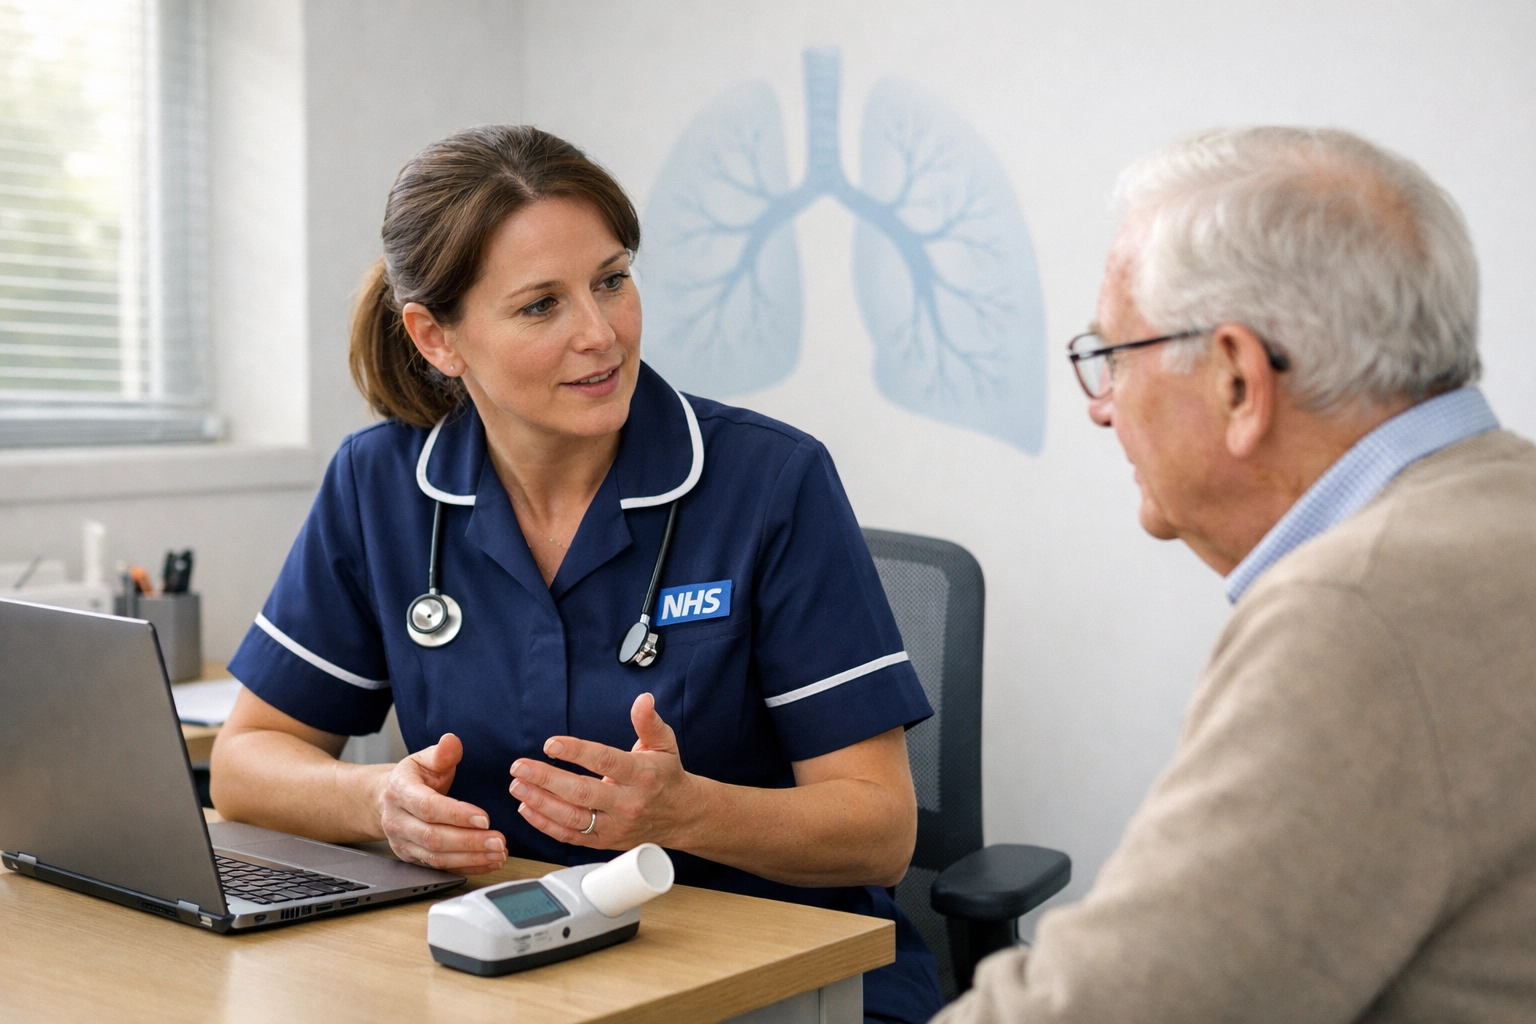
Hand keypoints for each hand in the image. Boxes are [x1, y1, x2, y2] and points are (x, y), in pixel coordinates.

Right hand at [376, 733, 506, 874]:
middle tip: (499, 841)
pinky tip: (488, 862)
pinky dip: (467, 867)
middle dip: (469, 842)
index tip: (484, 818)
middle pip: (434, 837)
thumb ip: (441, 753)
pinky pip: (440, 869)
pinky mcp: (412, 859)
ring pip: (436, 857)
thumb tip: (451, 741)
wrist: (386, 799)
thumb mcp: (424, 759)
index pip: (428, 806)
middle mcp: (398, 821)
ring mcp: (403, 843)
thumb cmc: (413, 778)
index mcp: (401, 791)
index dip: (457, 814)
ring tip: (499, 854)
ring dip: (470, 858)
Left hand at [509, 693, 703, 849]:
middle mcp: (628, 803)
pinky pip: (571, 836)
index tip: (551, 744)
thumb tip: (642, 700)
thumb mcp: (664, 744)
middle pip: (582, 793)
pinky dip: (546, 825)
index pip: (605, 762)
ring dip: (541, 803)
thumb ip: (649, 722)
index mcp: (642, 775)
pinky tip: (528, 808)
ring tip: (518, 786)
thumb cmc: (667, 777)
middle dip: (547, 779)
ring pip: (573, 818)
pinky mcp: (605, 841)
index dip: (576, 752)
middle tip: (521, 767)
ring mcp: (615, 825)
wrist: (682, 817)